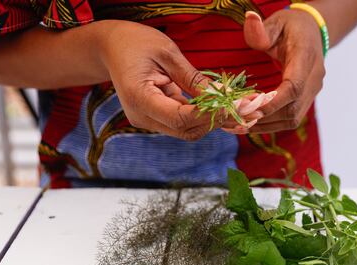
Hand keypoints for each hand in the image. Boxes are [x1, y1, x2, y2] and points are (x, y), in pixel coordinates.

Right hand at [99, 21, 245, 140]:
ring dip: (213, 119)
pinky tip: (222, 104)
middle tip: (244, 107)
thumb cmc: (137, 43)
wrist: (112, 47)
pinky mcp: (156, 119)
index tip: (235, 105)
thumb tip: (223, 97)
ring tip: (237, 104)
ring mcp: (148, 121)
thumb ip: (194, 79)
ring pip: (188, 130)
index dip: (211, 114)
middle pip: (187, 130)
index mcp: (140, 98)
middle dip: (217, 120)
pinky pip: (184, 123)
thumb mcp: (169, 54)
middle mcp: (142, 117)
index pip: (181, 118)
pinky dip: (203, 115)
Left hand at [243, 9, 324, 133]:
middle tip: (236, 120)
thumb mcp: (277, 21)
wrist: (313, 33)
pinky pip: (290, 119)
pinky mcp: (306, 100)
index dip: (273, 102)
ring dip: (266, 126)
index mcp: (306, 57)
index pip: (293, 86)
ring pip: (292, 119)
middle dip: (264, 119)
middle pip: (292, 109)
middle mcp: (313, 79)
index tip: (250, 110)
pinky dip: (271, 125)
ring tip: (239, 126)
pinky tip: (251, 124)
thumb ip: (263, 28)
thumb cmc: (291, 27)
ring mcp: (312, 92)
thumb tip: (251, 20)